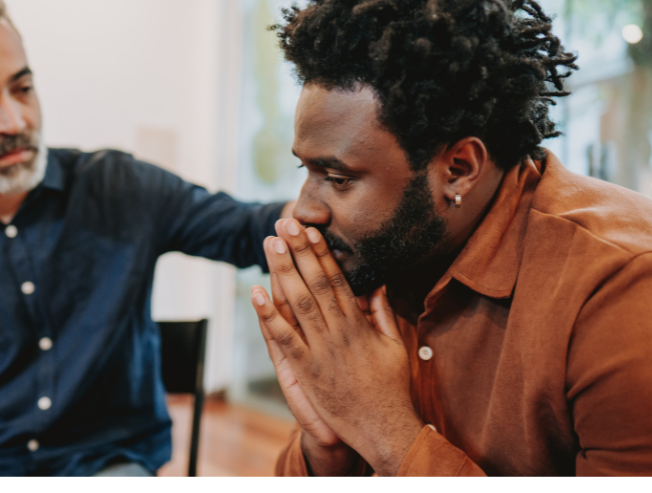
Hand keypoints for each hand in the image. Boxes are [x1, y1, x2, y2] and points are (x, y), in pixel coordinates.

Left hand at [251, 219, 422, 476]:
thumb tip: (376, 285)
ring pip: (298, 303)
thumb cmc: (391, 388)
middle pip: (315, 282)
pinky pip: (284, 338)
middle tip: (284, 223)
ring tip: (270, 243)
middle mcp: (339, 332)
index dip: (321, 253)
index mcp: (358, 324)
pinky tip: (256, 293)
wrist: (385, 428)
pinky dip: (269, 315)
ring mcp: (321, 350)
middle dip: (298, 251)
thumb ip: (382, 314)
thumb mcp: (395, 346)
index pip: (336, 279)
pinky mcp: (307, 371)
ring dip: (283, 270)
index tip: (310, 230)